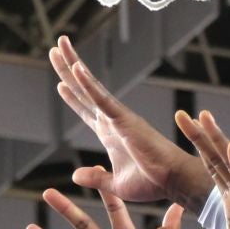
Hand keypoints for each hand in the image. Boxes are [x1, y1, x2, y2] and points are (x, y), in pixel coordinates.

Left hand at [50, 35, 208, 207]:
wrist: (174, 181)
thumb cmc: (153, 182)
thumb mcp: (116, 184)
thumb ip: (96, 178)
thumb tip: (75, 176)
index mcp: (110, 135)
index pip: (86, 110)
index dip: (72, 96)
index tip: (60, 82)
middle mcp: (112, 121)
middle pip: (83, 91)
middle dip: (68, 69)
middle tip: (55, 48)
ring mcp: (117, 117)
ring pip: (89, 87)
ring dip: (73, 66)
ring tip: (60, 44)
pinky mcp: (124, 120)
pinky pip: (102, 99)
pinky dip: (89, 85)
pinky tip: (77, 69)